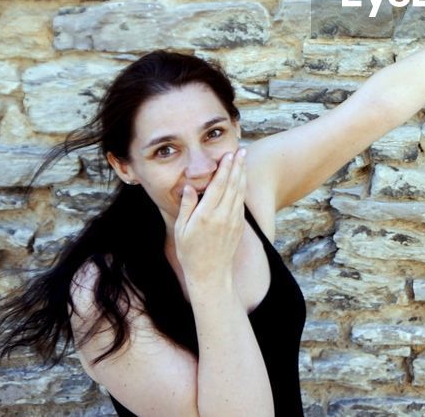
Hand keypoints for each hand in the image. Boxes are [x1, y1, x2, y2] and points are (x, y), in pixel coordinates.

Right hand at [174, 148, 245, 289]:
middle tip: (240, 150)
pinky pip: (241, 202)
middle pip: (232, 185)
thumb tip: (188, 187)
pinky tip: (242, 179)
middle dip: (237, 166)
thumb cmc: (190, 252)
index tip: (228, 155)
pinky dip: (242, 188)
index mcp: (206, 216)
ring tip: (243, 160)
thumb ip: (186, 207)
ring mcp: (233, 221)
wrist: (210, 273)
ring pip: (239, 192)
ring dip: (242, 174)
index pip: (218, 186)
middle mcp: (222, 216)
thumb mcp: (181, 230)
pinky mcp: (239, 226)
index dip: (224, 169)